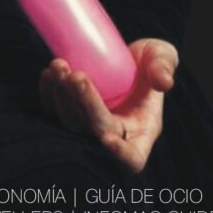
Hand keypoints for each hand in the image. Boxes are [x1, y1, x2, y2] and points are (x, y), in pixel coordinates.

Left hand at [38, 38, 177, 173]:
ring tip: (60, 67)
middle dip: (84, 106)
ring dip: (61, 98)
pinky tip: (51, 72)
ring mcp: (87, 123)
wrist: (124, 55)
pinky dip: (48, 93)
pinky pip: (52, 110)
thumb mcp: (162, 56)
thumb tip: (164, 82)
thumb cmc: (148, 60)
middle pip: (94, 133)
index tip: (108, 137)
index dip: (120, 155)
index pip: (132, 158)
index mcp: (141, 131)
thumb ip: (164, 66)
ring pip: (70, 123)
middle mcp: (113, 133)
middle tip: (76, 77)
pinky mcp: (68, 110)